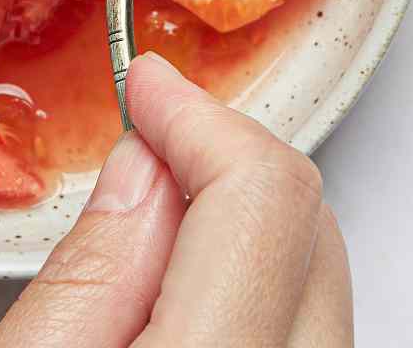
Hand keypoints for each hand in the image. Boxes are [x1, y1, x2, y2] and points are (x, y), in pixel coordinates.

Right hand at [0, 54, 352, 347]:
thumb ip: (90, 271)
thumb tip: (145, 159)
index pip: (261, 193)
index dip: (197, 120)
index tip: (144, 88)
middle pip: (307, 219)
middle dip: (224, 163)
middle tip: (142, 147)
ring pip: (322, 269)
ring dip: (248, 226)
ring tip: (154, 234)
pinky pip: (315, 325)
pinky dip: (264, 285)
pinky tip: (193, 292)